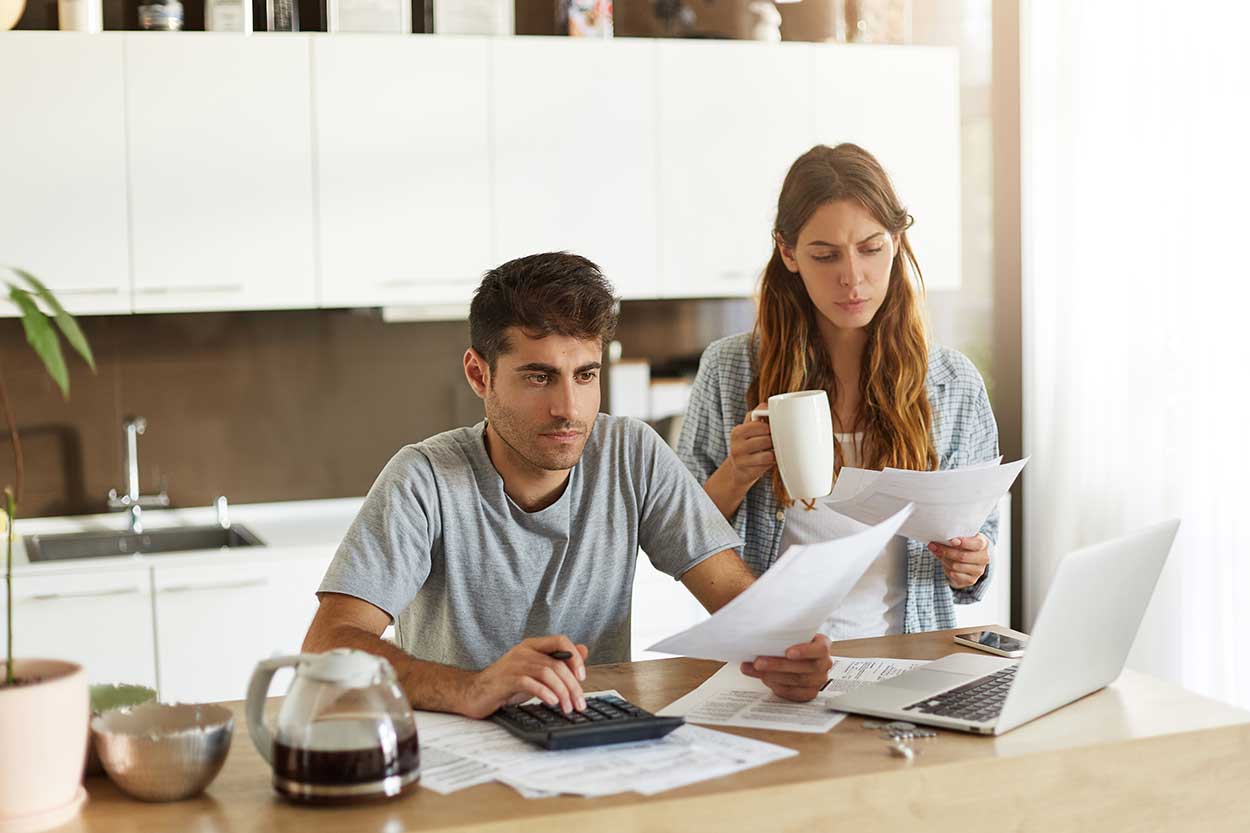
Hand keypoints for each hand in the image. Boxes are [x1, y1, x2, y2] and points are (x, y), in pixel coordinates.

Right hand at [461, 635, 588, 718]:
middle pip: (557, 664)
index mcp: (532, 646)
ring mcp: (514, 664)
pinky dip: (545, 693)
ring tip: (567, 707)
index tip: (582, 677)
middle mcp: (524, 651)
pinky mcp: (506, 680)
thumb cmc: (506, 683)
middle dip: (572, 685)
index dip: (575, 657)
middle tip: (579, 703)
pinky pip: (530, 683)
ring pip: (547, 673)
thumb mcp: (536, 671)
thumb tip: (583, 650)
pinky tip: (552, 702)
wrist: (474, 694)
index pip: (561, 641)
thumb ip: (558, 661)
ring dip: (562, 692)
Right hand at [727, 403, 775, 488]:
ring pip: (769, 452)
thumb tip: (768, 405)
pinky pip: (768, 463)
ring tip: (771, 451)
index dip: (771, 428)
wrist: (739, 471)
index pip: (761, 426)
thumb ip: (758, 415)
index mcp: (738, 431)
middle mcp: (736, 445)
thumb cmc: (748, 446)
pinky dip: (772, 461)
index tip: (771, 431)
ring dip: (774, 452)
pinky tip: (769, 460)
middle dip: (773, 441)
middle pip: (767, 439)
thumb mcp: (750, 429)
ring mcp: (740, 459)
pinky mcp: (747, 471)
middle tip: (772, 443)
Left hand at [739, 634, 832, 701]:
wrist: (798, 655)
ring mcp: (818, 680)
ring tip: (754, 670)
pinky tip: (764, 679)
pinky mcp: (809, 692)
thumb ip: (784, 632)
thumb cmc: (793, 642)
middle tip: (758, 662)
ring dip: (772, 676)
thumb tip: (760, 629)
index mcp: (822, 645)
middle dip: (778, 665)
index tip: (787, 653)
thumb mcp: (793, 633)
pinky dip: (777, 686)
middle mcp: (823, 663)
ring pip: (797, 681)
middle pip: (804, 667)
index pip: (820, 649)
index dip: (805, 652)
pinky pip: (793, 692)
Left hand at [929, 534, 989, 588]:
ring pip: (955, 566)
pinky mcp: (971, 580)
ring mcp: (979, 570)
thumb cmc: (962, 546)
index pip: (976, 544)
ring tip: (938, 553)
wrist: (967, 561)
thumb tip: (939, 541)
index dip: (964, 543)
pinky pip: (954, 575)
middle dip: (946, 551)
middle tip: (934, 546)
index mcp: (983, 544)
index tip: (952, 541)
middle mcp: (984, 558)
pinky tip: (945, 563)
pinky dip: (946, 568)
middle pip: (962, 556)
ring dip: (944, 559)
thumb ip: (954, 538)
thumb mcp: (961, 538)